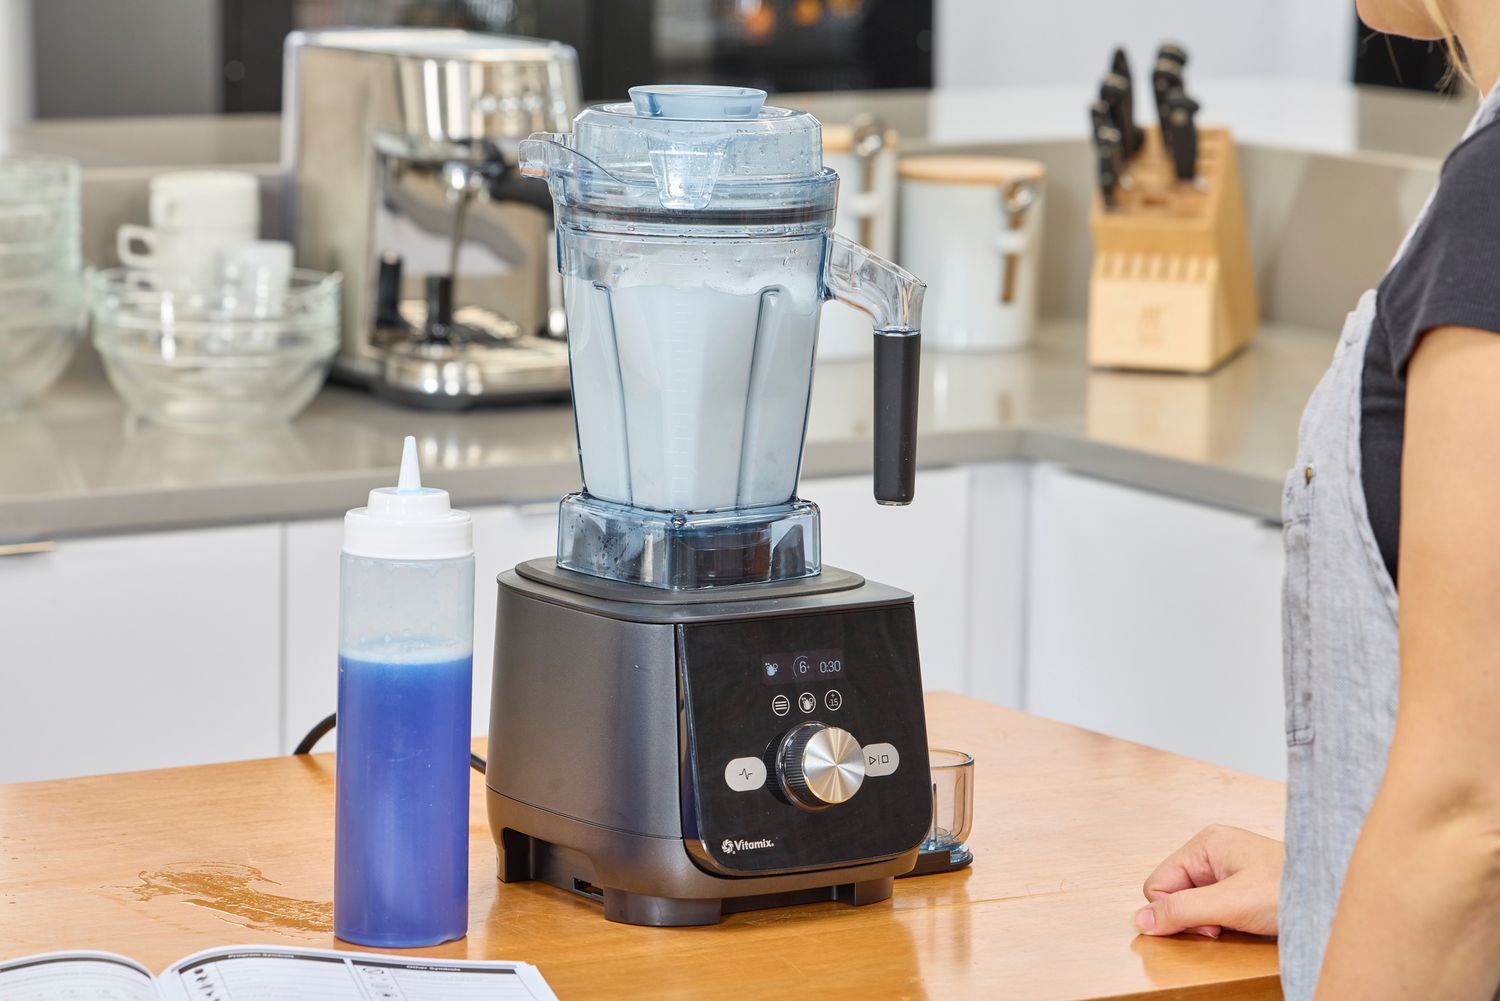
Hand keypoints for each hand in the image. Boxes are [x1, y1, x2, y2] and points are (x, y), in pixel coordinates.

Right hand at [1134, 825, 1282, 938]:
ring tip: (1241, 921)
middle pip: (1176, 892)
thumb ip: (1181, 911)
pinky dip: (1225, 921)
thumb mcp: (1229, 904)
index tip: (1209, 924)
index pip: (1159, 883)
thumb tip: (1141, 921)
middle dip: (1195, 917)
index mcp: (1205, 843)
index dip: (1175, 911)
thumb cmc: (1291, 890)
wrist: (1336, 899)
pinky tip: (1247, 921)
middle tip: (1226, 923)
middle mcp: (1213, 851)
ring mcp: (1229, 868)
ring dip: (1211, 921)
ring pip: (1195, 902)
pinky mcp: (1242, 885)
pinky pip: (1215, 906)